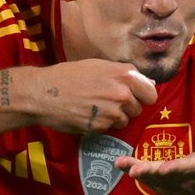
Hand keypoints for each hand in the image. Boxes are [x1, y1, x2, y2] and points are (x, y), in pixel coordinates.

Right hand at [17, 60, 157, 132]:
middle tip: (109, 101)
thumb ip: (125, 74)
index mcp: (125, 75)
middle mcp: (122, 93)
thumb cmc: (69, 75)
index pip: (151, 93)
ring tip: (96, 107)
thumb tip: (148, 83)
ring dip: (114, 117)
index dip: (144, 96)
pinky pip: (109, 128)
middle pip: (139, 108)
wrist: (43, 93)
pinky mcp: (101, 127)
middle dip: (128, 107)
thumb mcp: (100, 66)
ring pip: (125, 120)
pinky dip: (101, 124)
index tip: (136, 97)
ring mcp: (112, 112)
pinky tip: (88, 115)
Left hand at [116, 140, 194, 194]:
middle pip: (163, 174)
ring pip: (150, 175)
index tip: (166, 168)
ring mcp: (165, 180)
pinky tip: (117, 163)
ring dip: (137, 170)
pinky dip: (130, 167)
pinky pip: (142, 172)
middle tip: (137, 171)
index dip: (177, 169)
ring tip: (124, 165)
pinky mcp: (156, 177)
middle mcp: (179, 177)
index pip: (187, 169)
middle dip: (151, 172)